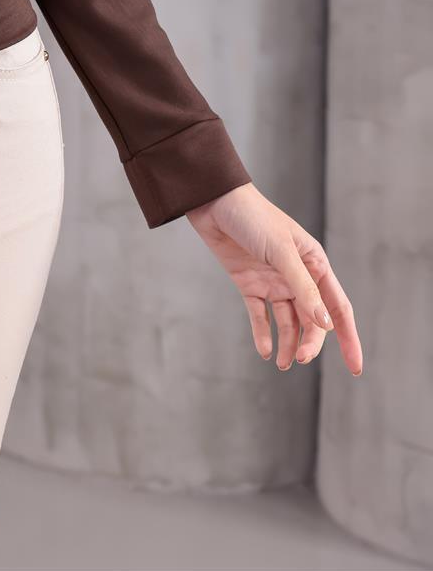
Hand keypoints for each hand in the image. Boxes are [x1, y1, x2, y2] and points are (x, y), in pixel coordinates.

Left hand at [184, 181, 363, 375]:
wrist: (214, 202)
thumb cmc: (253, 217)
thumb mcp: (281, 251)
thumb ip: (303, 286)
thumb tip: (324, 323)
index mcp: (314, 263)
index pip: (337, 307)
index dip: (348, 338)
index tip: (355, 368)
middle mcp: (297, 275)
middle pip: (312, 319)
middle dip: (311, 343)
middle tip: (301, 360)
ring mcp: (273, 281)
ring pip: (288, 322)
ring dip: (289, 344)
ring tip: (282, 363)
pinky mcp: (250, 284)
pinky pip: (261, 316)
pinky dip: (264, 334)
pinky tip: (265, 351)